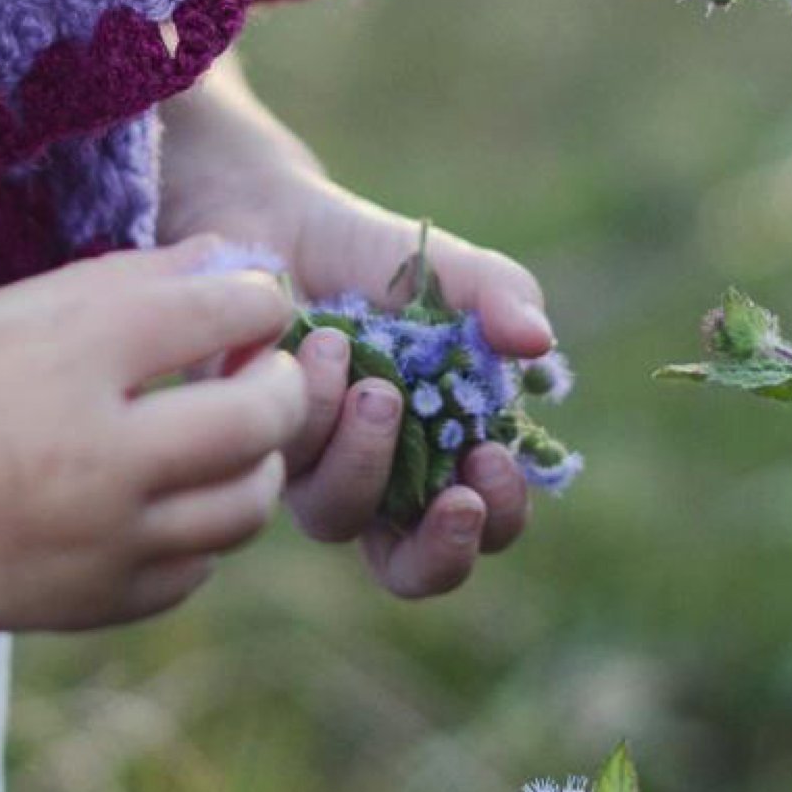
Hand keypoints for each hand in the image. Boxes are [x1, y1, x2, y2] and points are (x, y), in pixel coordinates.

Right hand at [0, 239, 305, 634]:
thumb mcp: (18, 310)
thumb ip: (134, 282)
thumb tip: (238, 262)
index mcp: (75, 360)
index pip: (224, 315)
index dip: (258, 300)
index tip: (251, 303)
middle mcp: (99, 457)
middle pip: (261, 417)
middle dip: (283, 384)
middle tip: (263, 370)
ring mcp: (102, 543)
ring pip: (246, 504)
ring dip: (254, 462)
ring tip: (223, 436)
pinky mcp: (94, 604)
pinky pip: (197, 568)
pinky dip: (201, 529)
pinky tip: (168, 497)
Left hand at [157, 54, 554, 600]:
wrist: (278, 222)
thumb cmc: (373, 259)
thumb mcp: (449, 270)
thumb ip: (502, 296)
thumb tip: (537, 343)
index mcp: (439, 454)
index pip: (478, 527)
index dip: (494, 521)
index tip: (495, 461)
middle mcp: (376, 479)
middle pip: (408, 569)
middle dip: (438, 545)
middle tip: (455, 495)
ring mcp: (310, 469)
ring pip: (337, 514)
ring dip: (366, 452)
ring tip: (373, 381)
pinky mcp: (253, 444)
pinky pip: (284, 458)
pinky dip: (313, 402)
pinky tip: (323, 342)